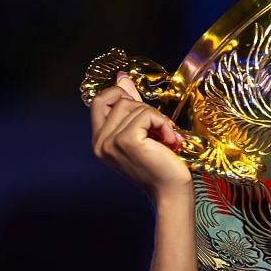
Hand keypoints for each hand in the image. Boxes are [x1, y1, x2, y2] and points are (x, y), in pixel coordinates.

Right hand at [90, 72, 192, 207]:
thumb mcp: (142, 132)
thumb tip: (122, 77)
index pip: (98, 101)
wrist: (172, 192)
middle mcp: (100, 143)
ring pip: (133, 106)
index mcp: (99, 141)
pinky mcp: (126, 141)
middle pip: (118, 100)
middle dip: (144, 108)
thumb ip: (130, 107)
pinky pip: (145, 114)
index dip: (118, 94)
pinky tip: (169, 140)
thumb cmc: (160, 166)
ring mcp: (110, 143)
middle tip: (159, 128)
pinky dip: (161, 123)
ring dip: (156, 117)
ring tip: (166, 137)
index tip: (140, 105)